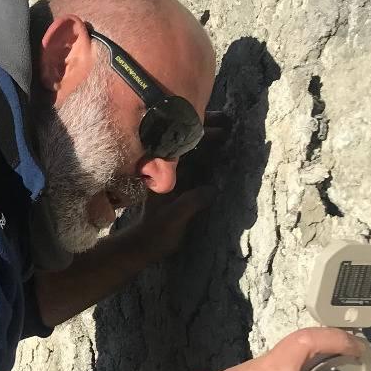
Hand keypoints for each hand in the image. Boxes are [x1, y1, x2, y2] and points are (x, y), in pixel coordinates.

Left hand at [124, 110, 232, 263]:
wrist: (142, 247)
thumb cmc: (155, 234)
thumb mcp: (173, 219)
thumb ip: (190, 203)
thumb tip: (213, 189)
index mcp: (159, 173)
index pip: (179, 144)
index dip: (198, 132)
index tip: (220, 127)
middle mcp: (163, 170)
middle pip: (183, 141)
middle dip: (203, 129)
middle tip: (228, 123)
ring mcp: (170, 175)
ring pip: (187, 150)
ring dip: (205, 139)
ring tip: (227, 131)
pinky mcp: (177, 184)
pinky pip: (191, 163)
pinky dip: (204, 154)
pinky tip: (220, 152)